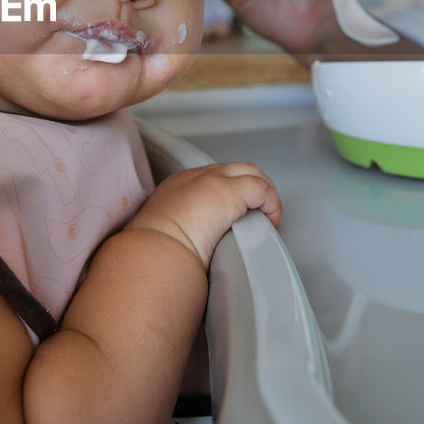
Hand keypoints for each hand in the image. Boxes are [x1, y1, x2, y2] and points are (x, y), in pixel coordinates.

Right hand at [126, 162, 280, 268]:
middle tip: (259, 215)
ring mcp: (212, 180)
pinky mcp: (228, 191)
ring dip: (263, 194)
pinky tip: (271, 222)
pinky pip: (261, 189)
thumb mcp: (164, 235)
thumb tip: (195, 248)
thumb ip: (181, 231)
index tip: (237, 215)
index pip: (212, 177)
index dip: (231, 192)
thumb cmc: (154, 254)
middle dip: (251, 188)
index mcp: (176, 186)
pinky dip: (271, 203)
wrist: (152, 252)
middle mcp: (194, 177)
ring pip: (250, 173)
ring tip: (267, 219)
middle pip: (234, 169)